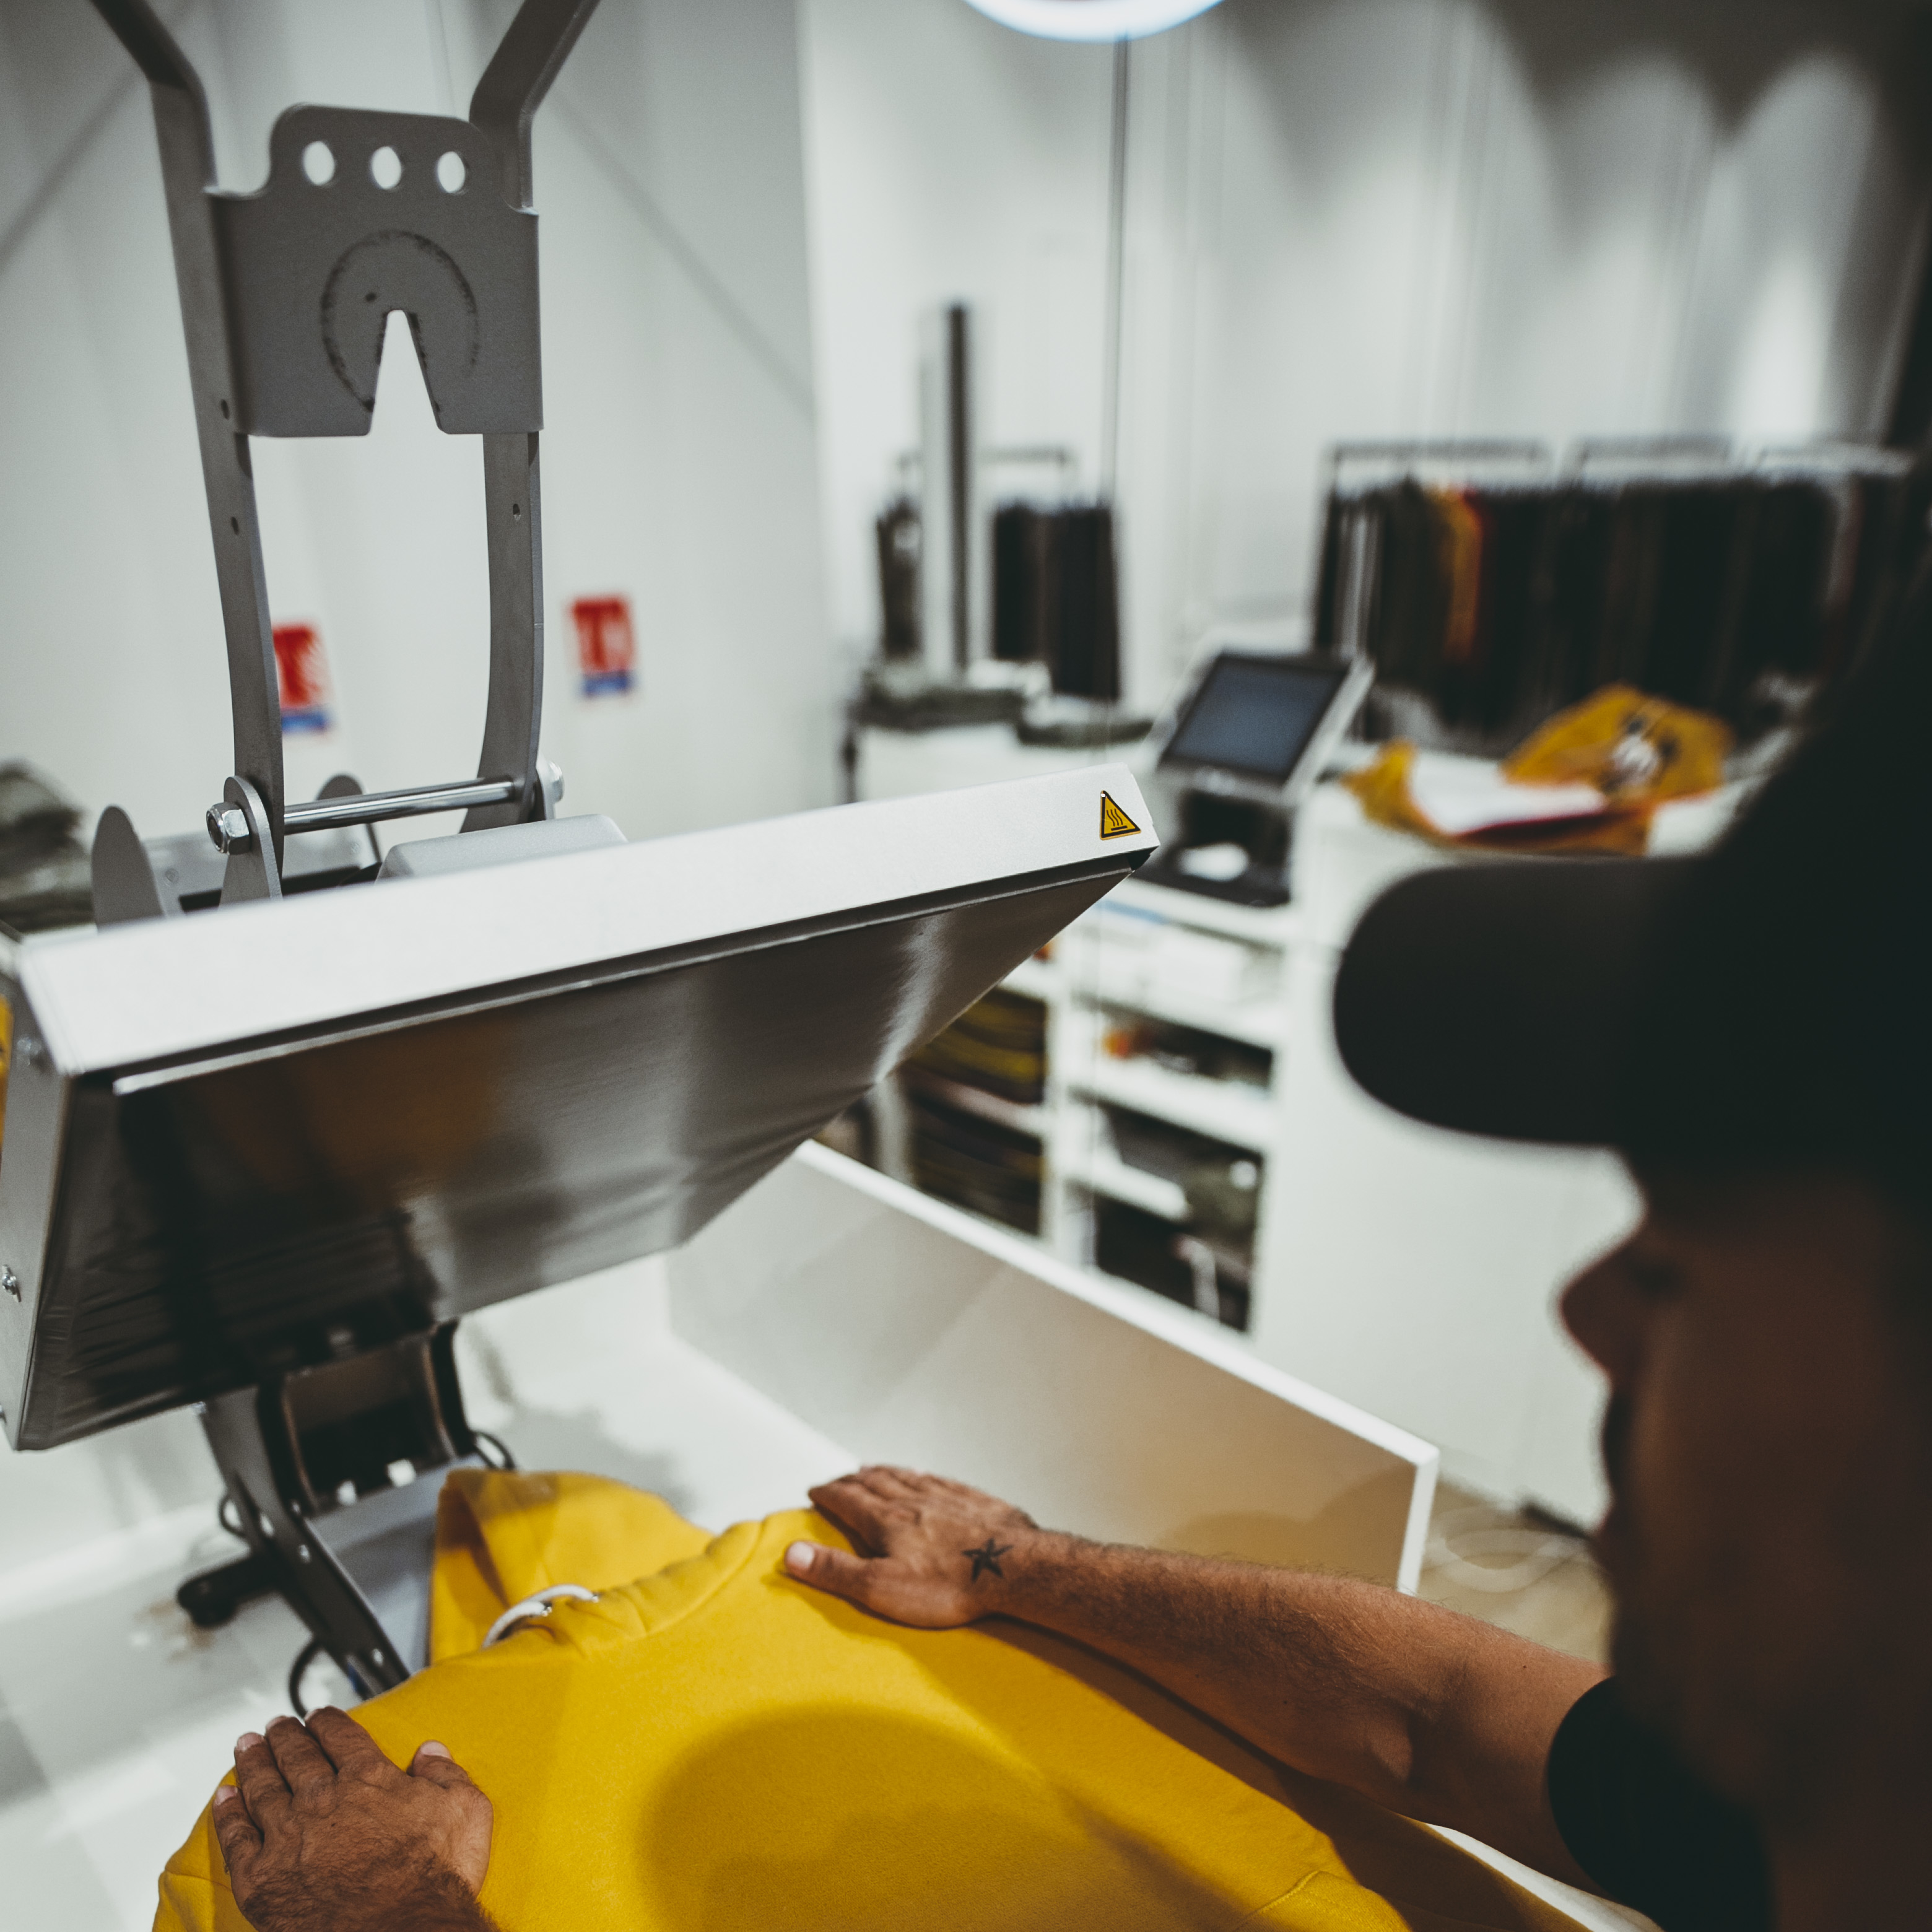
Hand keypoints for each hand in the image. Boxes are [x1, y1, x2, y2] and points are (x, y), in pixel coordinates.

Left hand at [212, 1708, 495, 1931]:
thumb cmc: (434, 1880)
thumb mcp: (465, 1812)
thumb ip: (447, 1775)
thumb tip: (432, 1750)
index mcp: (368, 1779)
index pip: (340, 1737)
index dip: (327, 1722)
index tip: (318, 1716)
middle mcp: (323, 1799)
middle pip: (296, 1756)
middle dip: (285, 1736)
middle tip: (276, 1725)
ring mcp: (288, 1837)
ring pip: (262, 1787)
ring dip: (253, 1762)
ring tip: (247, 1746)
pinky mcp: (262, 1878)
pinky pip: (236, 1838)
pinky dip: (228, 1814)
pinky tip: (224, 1798)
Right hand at [787, 1465, 1045, 1626]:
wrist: (1013, 1568)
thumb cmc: (948, 1585)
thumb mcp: (880, 1588)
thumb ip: (835, 1570)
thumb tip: (792, 1553)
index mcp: (887, 1521)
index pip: (848, 1500)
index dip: (829, 1494)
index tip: (815, 1490)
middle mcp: (914, 1501)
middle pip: (876, 1483)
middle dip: (853, 1480)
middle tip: (840, 1478)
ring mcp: (947, 1498)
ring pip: (907, 1478)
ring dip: (885, 1472)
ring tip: (873, 1470)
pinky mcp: (975, 1503)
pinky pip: (940, 1481)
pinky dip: (923, 1476)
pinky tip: (924, 1476)